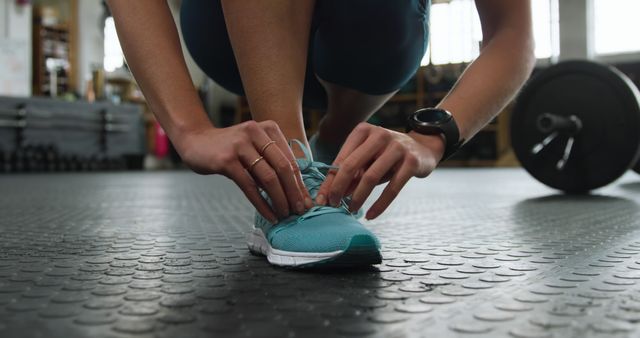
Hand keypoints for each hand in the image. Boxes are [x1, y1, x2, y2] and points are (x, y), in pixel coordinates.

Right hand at [177, 120, 312, 222]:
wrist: (195, 141)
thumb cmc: (229, 149)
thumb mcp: (254, 148)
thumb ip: (271, 162)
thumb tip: (295, 192)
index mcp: (268, 128)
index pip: (291, 159)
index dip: (300, 183)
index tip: (306, 201)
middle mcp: (256, 133)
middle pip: (283, 168)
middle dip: (294, 192)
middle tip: (299, 210)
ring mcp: (240, 145)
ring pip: (268, 177)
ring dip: (279, 200)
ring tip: (284, 214)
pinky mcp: (226, 160)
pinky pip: (249, 186)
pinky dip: (262, 203)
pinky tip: (269, 214)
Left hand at [316, 123, 444, 219]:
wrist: (423, 148)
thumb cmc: (387, 155)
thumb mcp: (368, 159)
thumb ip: (351, 173)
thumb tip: (331, 195)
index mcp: (363, 130)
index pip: (341, 158)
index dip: (330, 181)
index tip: (322, 199)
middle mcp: (379, 135)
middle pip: (352, 165)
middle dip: (339, 188)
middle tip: (333, 205)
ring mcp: (397, 147)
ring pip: (371, 177)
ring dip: (358, 197)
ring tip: (351, 210)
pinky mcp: (411, 162)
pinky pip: (392, 188)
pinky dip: (380, 204)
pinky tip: (371, 215)